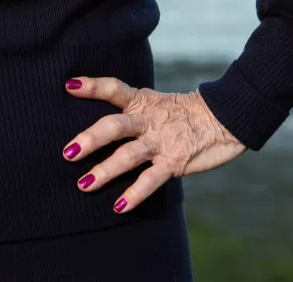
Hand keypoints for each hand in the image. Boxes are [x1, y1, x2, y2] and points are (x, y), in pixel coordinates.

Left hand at [62, 76, 245, 213]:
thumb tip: (103, 124)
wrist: (224, 117)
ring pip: (128, 155)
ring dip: (105, 171)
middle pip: (115, 126)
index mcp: (142, 101)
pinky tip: (119, 206)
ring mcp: (161, 141)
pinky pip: (151, 180)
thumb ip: (133, 111)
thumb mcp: (156, 103)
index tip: (69, 86)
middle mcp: (148, 120)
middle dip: (90, 139)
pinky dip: (134, 194)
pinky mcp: (174, 162)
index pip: (114, 88)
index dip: (92, 86)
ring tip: (84, 185)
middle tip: (68, 152)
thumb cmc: (185, 112)